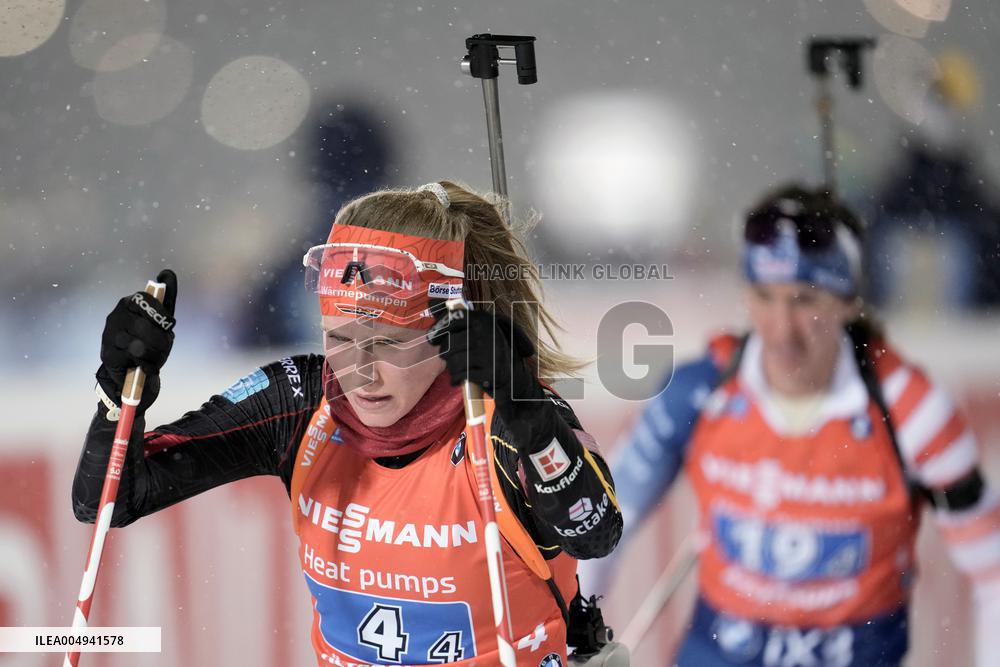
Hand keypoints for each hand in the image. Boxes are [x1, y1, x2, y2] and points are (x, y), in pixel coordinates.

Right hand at [97, 269, 177, 410]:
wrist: (134, 370)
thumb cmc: (149, 340)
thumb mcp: (161, 320)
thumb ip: (166, 298)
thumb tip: (167, 273)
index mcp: (129, 303)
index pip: (145, 300)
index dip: (160, 315)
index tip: (169, 325)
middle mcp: (116, 316)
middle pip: (144, 326)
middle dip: (160, 341)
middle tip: (164, 347)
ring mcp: (109, 335)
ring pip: (139, 345)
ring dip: (155, 355)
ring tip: (155, 358)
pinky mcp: (107, 354)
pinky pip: (133, 360)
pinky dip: (145, 365)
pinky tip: (144, 365)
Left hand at [427, 306, 537, 405]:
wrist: (513, 377)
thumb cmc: (488, 351)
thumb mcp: (477, 330)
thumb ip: (454, 317)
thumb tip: (430, 302)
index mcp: (484, 320)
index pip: (454, 319)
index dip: (439, 329)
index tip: (432, 339)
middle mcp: (489, 334)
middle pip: (451, 343)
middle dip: (445, 352)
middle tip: (447, 357)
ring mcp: (491, 354)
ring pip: (455, 360)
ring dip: (451, 367)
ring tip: (455, 369)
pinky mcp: (492, 372)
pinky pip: (462, 375)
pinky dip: (456, 379)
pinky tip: (458, 379)